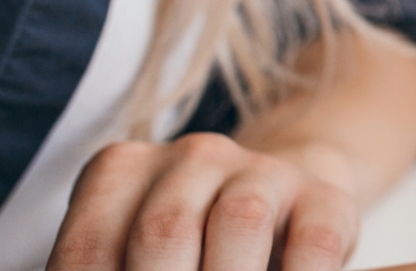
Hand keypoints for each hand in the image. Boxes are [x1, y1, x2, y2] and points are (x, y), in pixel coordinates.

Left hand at [48, 133, 358, 270]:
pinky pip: (314, 243)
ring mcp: (264, 170)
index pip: (89, 249)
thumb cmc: (188, 252)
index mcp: (123, 170)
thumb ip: (120, 268)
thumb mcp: (139, 259)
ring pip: (242, 222)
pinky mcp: (325, 198)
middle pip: (164, 231)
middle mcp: (192, 156)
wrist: (283, 207)